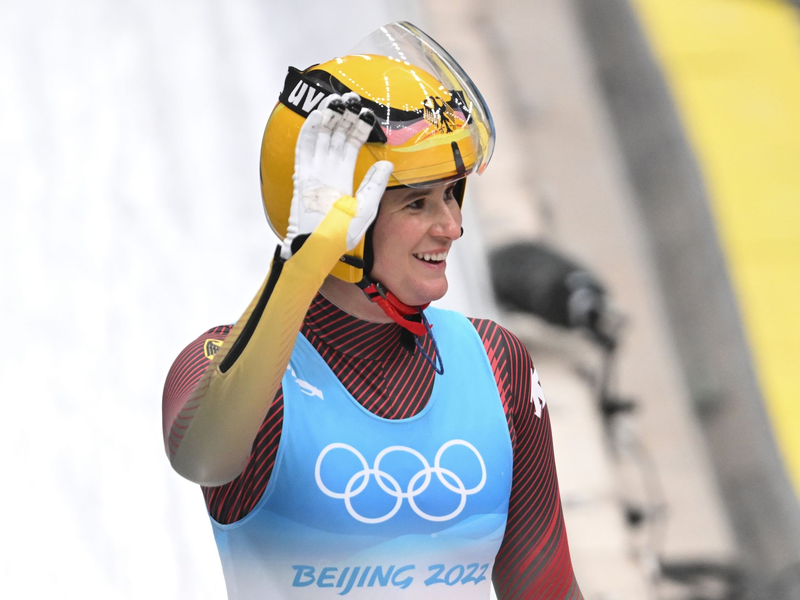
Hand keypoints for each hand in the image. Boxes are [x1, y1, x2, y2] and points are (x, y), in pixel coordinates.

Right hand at [281, 93, 393, 258]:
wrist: (320, 248)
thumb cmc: (341, 236)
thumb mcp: (366, 208)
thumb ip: (375, 185)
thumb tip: (388, 164)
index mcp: (343, 177)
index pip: (351, 146)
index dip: (358, 128)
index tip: (367, 113)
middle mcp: (328, 171)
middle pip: (335, 137)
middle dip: (344, 116)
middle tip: (353, 97)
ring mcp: (314, 172)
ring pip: (320, 137)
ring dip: (328, 118)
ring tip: (338, 99)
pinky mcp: (302, 177)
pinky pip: (304, 150)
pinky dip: (309, 132)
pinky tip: (317, 116)